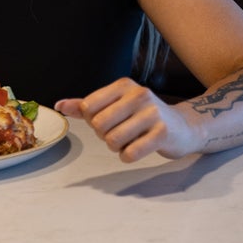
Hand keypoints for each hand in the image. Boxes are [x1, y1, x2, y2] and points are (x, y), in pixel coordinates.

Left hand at [55, 78, 200, 162]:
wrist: (184, 127)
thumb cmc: (143, 116)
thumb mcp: (115, 104)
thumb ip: (85, 105)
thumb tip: (58, 106)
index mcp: (123, 85)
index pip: (88, 106)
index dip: (92, 120)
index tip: (106, 121)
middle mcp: (138, 95)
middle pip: (99, 125)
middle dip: (104, 136)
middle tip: (119, 133)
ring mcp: (151, 114)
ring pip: (113, 140)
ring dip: (116, 148)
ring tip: (128, 141)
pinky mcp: (162, 134)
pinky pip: (130, 153)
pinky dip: (128, 156)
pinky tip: (137, 149)